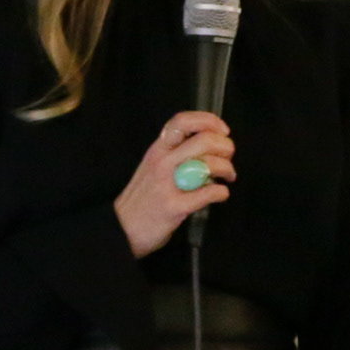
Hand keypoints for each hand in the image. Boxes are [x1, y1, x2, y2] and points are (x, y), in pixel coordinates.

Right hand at [115, 111, 237, 257]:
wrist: (122, 229)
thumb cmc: (141, 199)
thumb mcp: (151, 167)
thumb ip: (175, 156)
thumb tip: (208, 151)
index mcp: (157, 150)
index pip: (182, 121)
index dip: (208, 120)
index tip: (222, 130)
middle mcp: (162, 162)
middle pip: (204, 140)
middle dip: (225, 147)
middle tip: (228, 157)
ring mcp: (168, 184)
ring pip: (210, 164)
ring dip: (228, 169)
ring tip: (228, 177)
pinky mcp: (176, 206)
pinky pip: (210, 193)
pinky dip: (222, 192)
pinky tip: (220, 194)